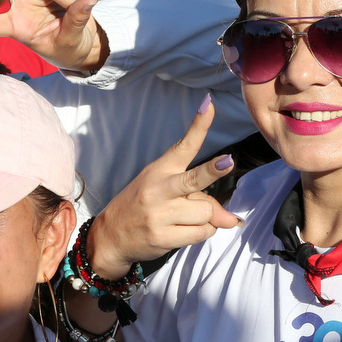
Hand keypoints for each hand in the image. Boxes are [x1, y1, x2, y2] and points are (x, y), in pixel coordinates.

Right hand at [87, 94, 242, 278]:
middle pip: (195, 179)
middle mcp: (159, 189)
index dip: (199, 125)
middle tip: (228, 162)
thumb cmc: (142, 207)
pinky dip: (202, 232)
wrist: (110, 236)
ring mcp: (159, 214)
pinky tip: (185, 231)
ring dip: (205, 217)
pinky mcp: (162, 238)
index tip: (209, 104)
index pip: (183, 145)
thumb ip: (199, 198)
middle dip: (214, 170)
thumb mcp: (164, 193)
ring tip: (185, 219)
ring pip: (205, 212)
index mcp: (160, 170)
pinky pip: (201, 233)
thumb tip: (231, 220)